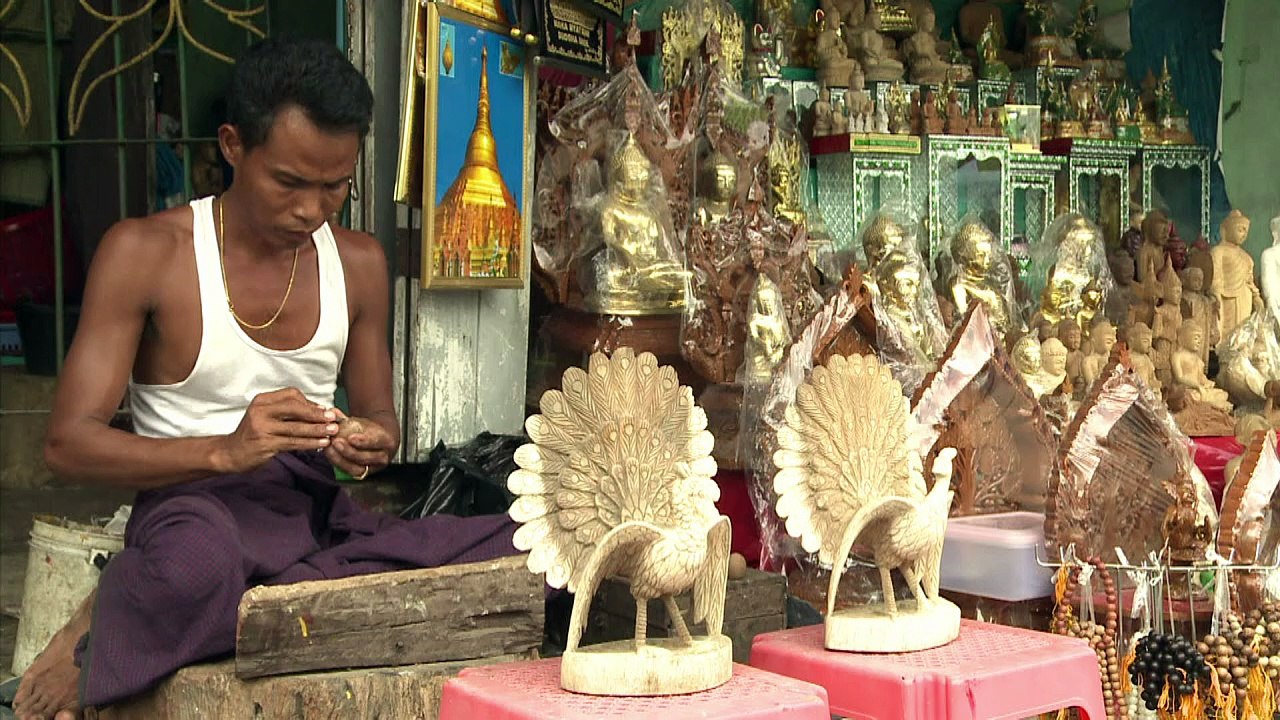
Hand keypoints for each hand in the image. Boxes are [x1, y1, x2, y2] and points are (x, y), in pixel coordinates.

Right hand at [214, 388, 337, 472]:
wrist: (231, 453)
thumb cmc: (254, 434)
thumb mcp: (266, 416)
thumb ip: (288, 411)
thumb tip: (319, 409)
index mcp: (262, 400)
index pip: (291, 395)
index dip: (310, 402)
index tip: (325, 410)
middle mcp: (260, 411)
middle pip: (295, 408)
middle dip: (317, 414)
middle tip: (333, 419)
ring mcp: (262, 427)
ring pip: (296, 427)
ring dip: (317, 430)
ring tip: (332, 432)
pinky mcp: (265, 443)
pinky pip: (293, 442)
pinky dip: (309, 443)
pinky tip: (321, 444)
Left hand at [324, 409, 394, 479]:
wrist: (381, 440)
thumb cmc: (372, 430)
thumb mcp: (363, 422)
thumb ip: (346, 418)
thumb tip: (332, 412)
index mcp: (387, 441)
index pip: (376, 441)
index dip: (363, 441)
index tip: (350, 437)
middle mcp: (383, 457)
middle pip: (365, 457)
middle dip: (348, 451)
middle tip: (335, 442)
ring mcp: (374, 467)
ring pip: (357, 468)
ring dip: (340, 458)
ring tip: (330, 448)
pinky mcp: (365, 474)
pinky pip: (350, 473)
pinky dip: (339, 464)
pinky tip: (331, 455)